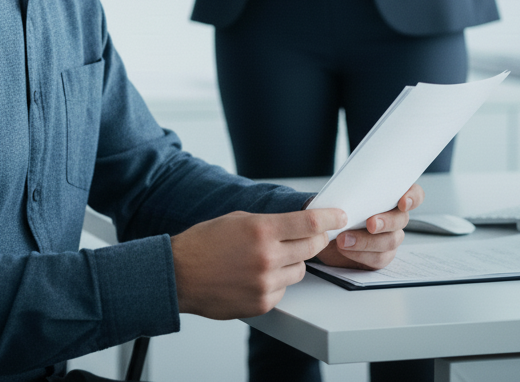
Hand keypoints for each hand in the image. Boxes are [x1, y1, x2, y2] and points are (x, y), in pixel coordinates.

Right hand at [171, 206, 346, 318]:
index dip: (329, 217)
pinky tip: (257, 275)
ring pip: (300, 270)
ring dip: (293, 262)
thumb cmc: (205, 242)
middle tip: (312, 235)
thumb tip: (297, 223)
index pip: (309, 222)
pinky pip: (284, 290)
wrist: (180, 274)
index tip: (339, 216)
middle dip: (316, 239)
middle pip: (312, 247)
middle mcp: (267, 257)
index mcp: (261, 230)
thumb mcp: (238, 219)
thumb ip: (270, 222)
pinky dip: (277, 282)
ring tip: (270, 257)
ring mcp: (265, 283)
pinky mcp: (262, 304)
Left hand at [314, 184, 424, 270]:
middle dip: (386, 222)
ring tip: (344, 239)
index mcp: (389, 196)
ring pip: (390, 241)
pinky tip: (346, 249)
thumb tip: (350, 188)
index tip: (402, 202)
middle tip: (370, 224)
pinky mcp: (380, 256)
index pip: (414, 194)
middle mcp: (394, 217)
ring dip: (366, 241)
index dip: (412, 197)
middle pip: (401, 219)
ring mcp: (389, 238)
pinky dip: (361, 254)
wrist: (322, 231)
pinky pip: (378, 258)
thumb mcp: (338, 195)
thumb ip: (350, 191)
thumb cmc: (334, 209)